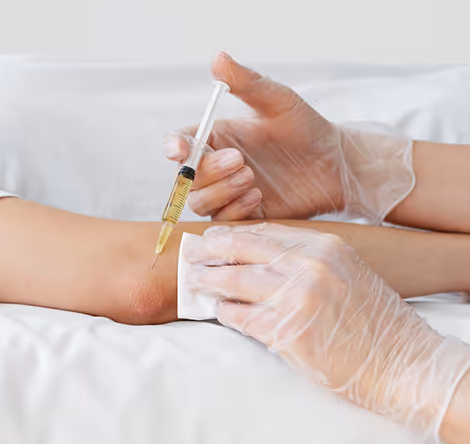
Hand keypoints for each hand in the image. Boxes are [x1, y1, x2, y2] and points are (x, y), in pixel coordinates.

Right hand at [164, 52, 414, 223]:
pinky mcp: (244, 215)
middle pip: (186, 176)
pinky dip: (234, 209)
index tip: (180, 150)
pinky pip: (222, 221)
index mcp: (216, 136)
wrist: (337, 165)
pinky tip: (259, 196)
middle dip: (207, 170)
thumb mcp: (278, 100)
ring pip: (199, 201)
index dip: (173, 146)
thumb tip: (219, 58)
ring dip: (220, 191)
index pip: (180, 142)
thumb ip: (247, 82)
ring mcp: (228, 192)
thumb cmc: (307, 128)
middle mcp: (216, 165)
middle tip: (241, 161)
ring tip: (252, 178)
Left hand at [184, 222, 469, 437]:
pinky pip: (242, 318)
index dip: (231, 235)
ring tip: (196, 282)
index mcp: (323, 246)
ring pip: (235, 282)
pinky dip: (225, 313)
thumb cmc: (373, 319)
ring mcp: (297, 299)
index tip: (212, 238)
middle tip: (191, 255)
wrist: (403, 363)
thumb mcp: (345, 270)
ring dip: (209, 282)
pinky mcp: (287, 332)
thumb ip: (304, 258)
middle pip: (241, 249)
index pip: (262, 232)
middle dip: (210, 251)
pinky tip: (219, 310)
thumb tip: (255, 253)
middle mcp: (308, 266)